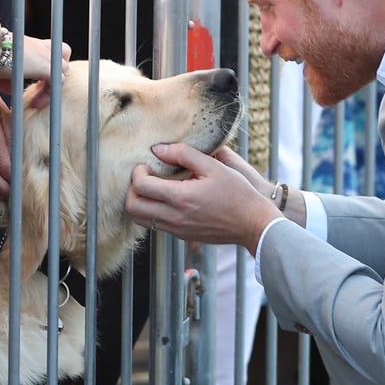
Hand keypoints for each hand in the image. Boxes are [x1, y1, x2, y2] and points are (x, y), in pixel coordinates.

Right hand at [0, 36, 69, 104]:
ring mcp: (46, 56)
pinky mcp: (46, 67)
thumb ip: (7, 80)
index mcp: (31, 44)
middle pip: (62, 54)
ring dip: (52, 86)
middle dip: (54, 72)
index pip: (49, 50)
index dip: (45, 66)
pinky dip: (49, 95)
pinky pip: (58, 83)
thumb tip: (12, 90)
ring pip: (63, 69)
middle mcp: (41, 47)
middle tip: (38, 88)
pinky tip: (34, 103)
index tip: (33, 82)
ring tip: (36, 101)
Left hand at [124, 143, 281, 251]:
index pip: (140, 185)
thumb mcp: (214, 166)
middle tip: (145, 177)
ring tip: (154, 188)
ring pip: (139, 219)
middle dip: (132, 189)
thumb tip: (159, 148)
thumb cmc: (237, 193)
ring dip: (140, 202)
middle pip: (132, 207)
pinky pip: (155, 225)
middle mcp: (174, 217)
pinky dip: (152, 212)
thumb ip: (184, 154)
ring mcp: (177, 229)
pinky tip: (167, 199)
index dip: (137, 172)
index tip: (148, 164)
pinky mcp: (182, 236)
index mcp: (181, 197)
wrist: (253, 223)